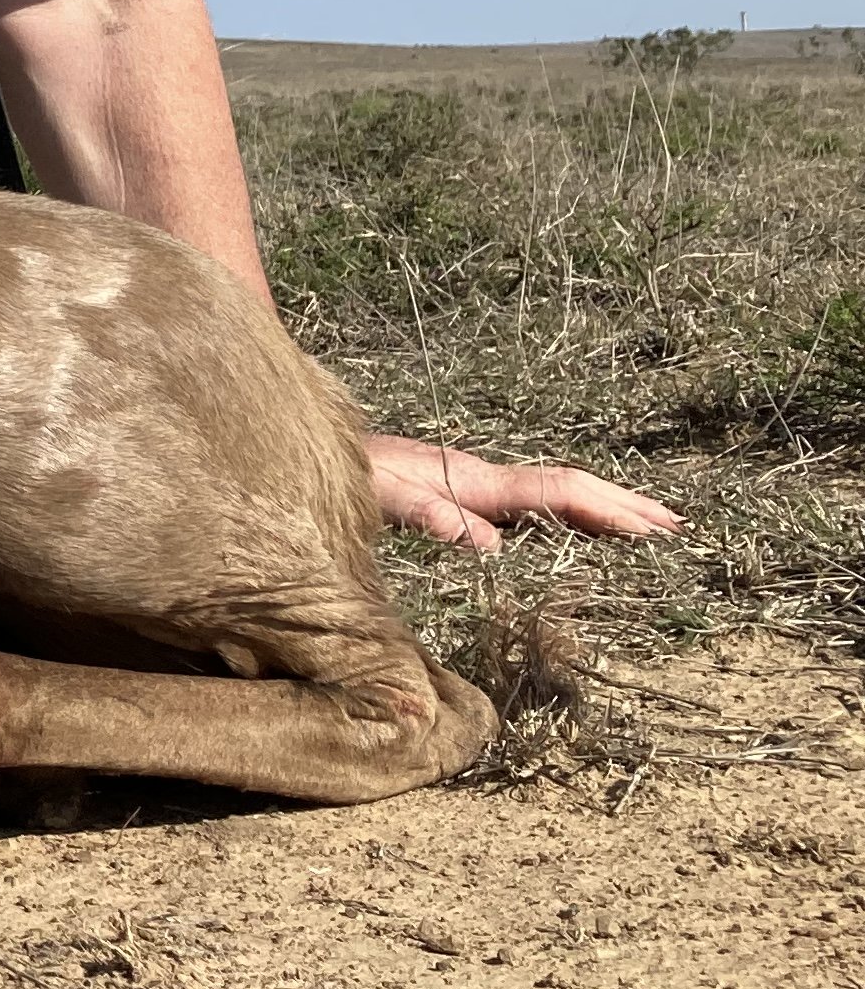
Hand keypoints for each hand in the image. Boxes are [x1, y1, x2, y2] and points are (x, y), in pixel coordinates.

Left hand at [365, 433, 681, 552]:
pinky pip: (530, 502)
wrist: (310, 443)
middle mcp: (482, 477)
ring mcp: (474, 482)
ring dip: (603, 507)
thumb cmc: (343, 473)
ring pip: (554, 492)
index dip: (606, 511)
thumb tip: (488, 545)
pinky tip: (580, 528)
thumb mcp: (379, 497)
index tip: (653, 528)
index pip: (555, 493)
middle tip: (678, 526)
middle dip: (623, 504)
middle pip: (567, 486)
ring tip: (651, 527)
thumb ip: (427, 514)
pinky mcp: (461, 491)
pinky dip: (568, 512)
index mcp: (473, 479)